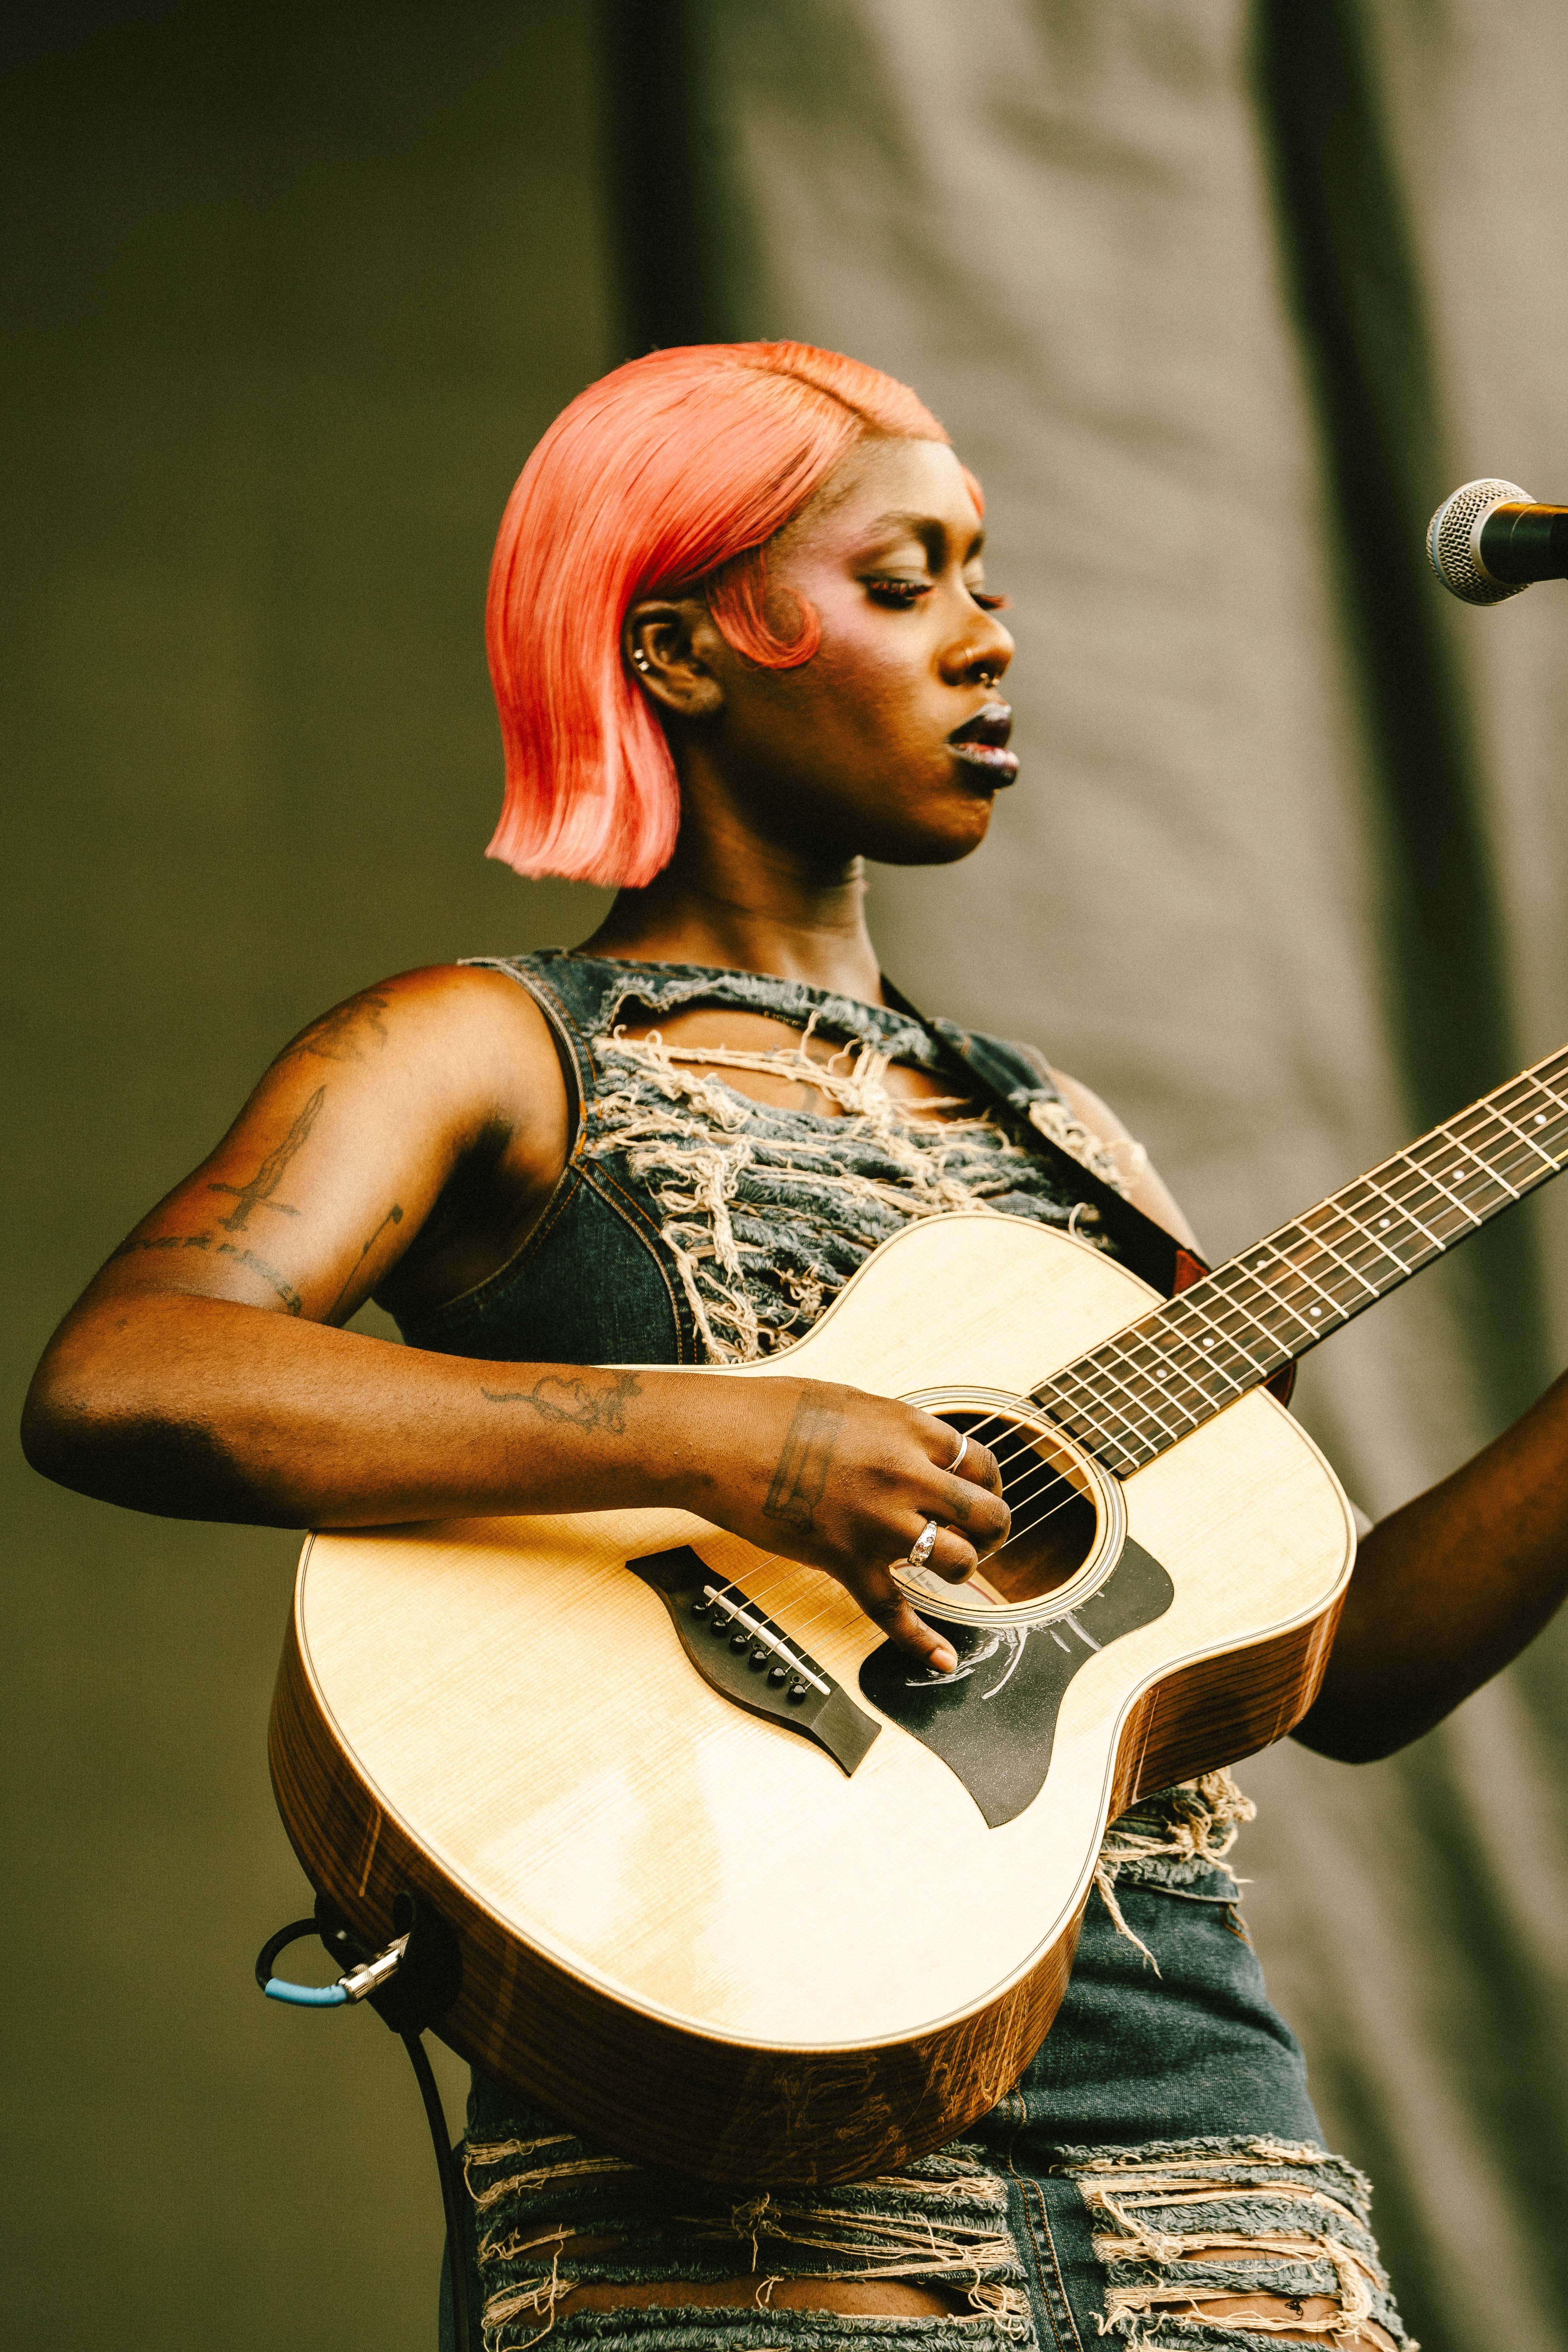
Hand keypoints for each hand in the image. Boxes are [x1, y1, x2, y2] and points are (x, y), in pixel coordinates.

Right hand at [673, 1377, 1008, 1672]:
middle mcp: (905, 1476)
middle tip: (982, 1535)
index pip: (978, 1461)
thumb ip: (893, 1429)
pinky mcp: (845, 1561)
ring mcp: (877, 1523)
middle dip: (993, 1529)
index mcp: (907, 1429)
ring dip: (964, 1568)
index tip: (978, 1490)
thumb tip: (916, 1447)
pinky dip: (921, 1641)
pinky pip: (894, 1612)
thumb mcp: (851, 1402)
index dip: (985, 1481)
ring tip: (952, 1566)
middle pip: (985, 1512)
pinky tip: (944, 1658)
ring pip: (958, 1561)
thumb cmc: (772, 1412)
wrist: (718, 1440)